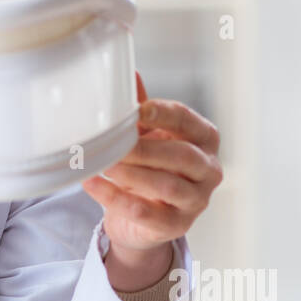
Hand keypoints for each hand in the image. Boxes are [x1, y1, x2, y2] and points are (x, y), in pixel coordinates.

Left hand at [81, 72, 222, 290]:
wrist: (143, 218)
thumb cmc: (151, 166)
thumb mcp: (147, 134)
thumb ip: (141, 109)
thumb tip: (127, 74)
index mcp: (205, 138)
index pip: (186, 120)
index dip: (161, 113)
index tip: (135, 110)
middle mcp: (209, 169)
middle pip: (182, 155)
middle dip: (144, 148)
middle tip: (112, 142)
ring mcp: (197, 201)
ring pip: (167, 185)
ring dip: (130, 173)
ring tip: (101, 163)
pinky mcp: (176, 226)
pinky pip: (145, 212)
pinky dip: (114, 197)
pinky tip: (91, 183)